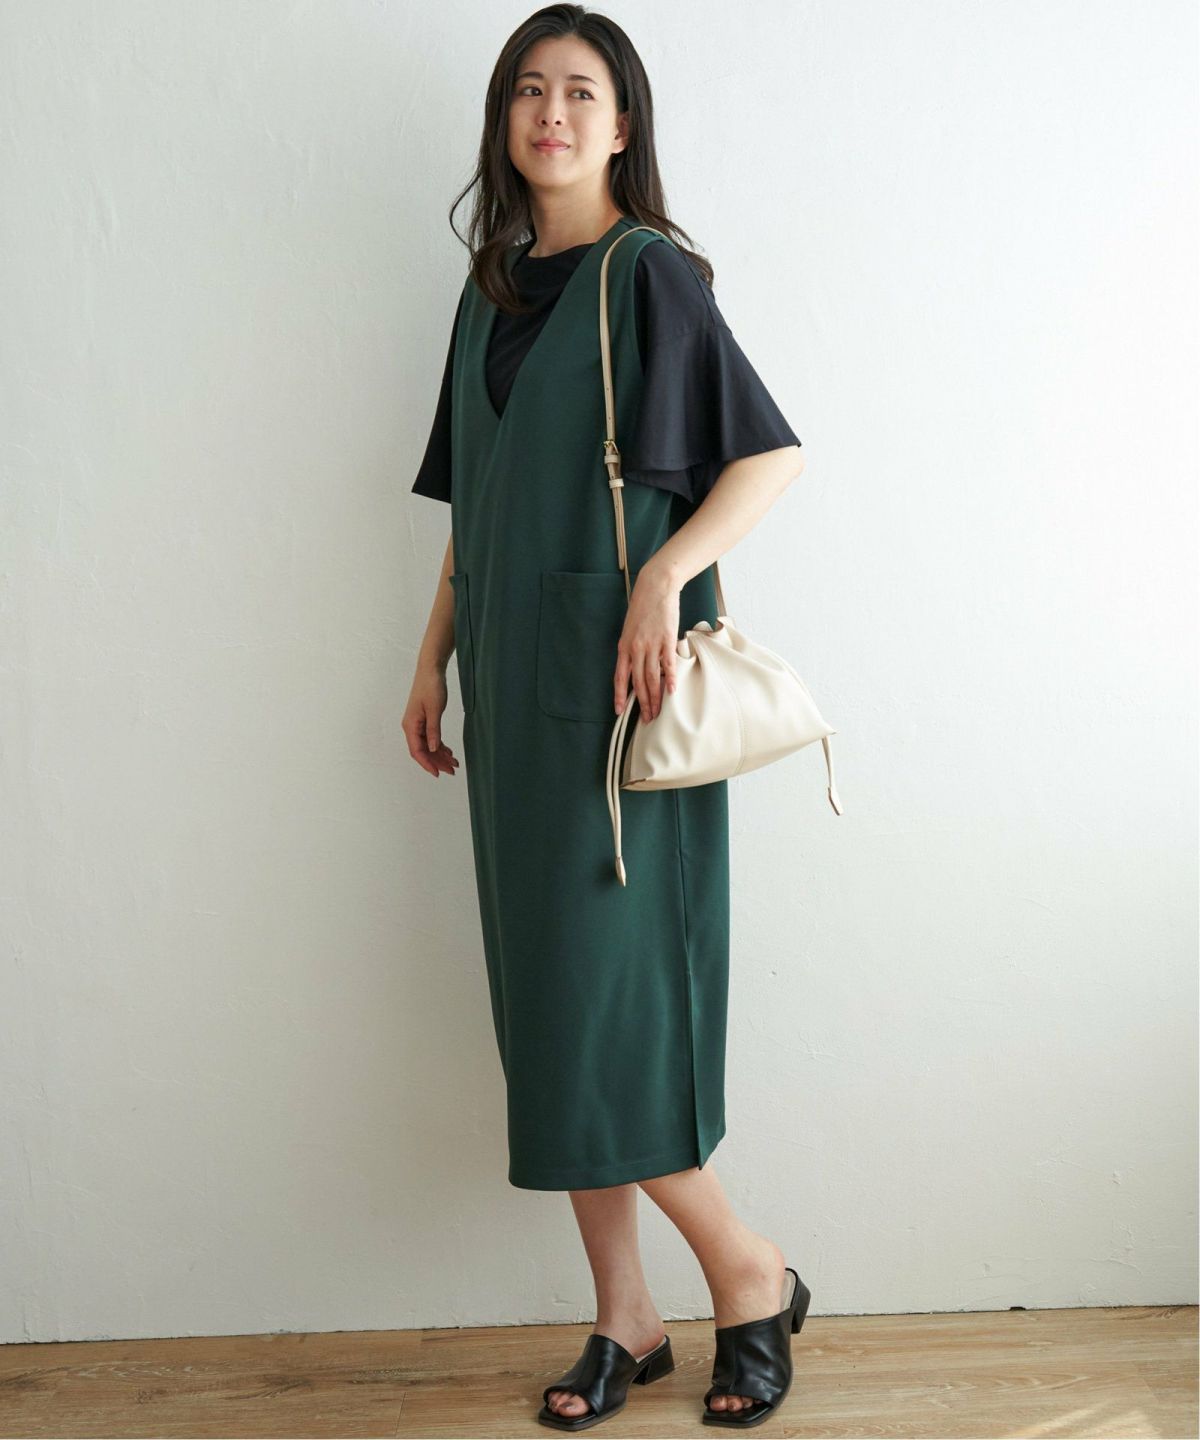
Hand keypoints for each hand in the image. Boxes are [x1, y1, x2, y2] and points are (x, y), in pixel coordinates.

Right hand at [403, 663, 460, 777]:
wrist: (431, 669)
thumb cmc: (431, 686)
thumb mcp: (435, 710)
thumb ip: (434, 730)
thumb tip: (433, 749)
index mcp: (410, 725)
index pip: (417, 751)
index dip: (427, 764)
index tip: (438, 773)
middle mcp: (411, 727)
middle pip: (423, 750)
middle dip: (437, 762)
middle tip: (452, 770)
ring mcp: (418, 724)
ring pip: (428, 745)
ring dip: (440, 755)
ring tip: (454, 763)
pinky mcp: (424, 720)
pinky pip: (431, 737)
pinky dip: (440, 745)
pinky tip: (449, 751)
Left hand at [613, 568, 679, 722]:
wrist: (655, 587)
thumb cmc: (643, 607)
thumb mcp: (631, 630)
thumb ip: (633, 649)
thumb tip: (638, 666)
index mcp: (624, 647)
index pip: (620, 677)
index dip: (620, 696)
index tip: (620, 711)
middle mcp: (635, 648)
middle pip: (638, 682)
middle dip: (642, 703)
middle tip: (647, 719)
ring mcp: (651, 645)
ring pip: (652, 677)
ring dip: (655, 697)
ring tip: (658, 712)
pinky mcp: (666, 639)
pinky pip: (667, 664)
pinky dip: (670, 679)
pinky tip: (671, 691)